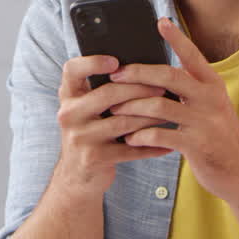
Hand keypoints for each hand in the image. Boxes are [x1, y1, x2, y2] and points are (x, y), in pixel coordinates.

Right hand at [55, 54, 175, 198]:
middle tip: (163, 87)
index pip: (72, 70)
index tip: (116, 61)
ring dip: (150, 117)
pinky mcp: (93, 158)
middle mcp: (69, 114)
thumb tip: (142, 67)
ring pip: (123, 122)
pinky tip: (168, 143)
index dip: (93, 62)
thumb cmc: (91, 133)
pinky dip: (151, 146)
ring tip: (170, 111)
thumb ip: (101, 89)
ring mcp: (80, 137)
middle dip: (140, 89)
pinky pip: (130, 149)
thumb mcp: (86, 109)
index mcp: (68, 96)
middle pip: (108, 94)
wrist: (77, 176)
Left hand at [107, 18, 238, 205]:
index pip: (192, 55)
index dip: (176, 38)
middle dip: (138, 73)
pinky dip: (141, 136)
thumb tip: (155, 78)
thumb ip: (190, 91)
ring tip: (115, 111)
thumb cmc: (218, 137)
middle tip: (115, 75)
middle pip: (169, 76)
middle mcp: (210, 98)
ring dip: (132, 108)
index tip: (160, 21)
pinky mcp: (197, 145)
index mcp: (212, 85)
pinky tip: (130, 139)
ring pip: (160, 106)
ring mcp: (204, 121)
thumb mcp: (211, 107)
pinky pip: (161, 135)